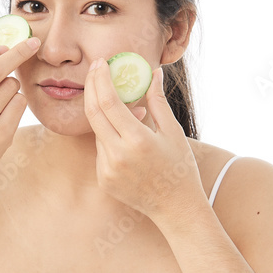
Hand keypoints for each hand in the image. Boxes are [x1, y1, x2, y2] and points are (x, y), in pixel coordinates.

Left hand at [83, 58, 205, 223]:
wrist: (176, 210)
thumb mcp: (173, 132)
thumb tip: (153, 73)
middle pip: (92, 112)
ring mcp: (107, 169)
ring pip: (97, 130)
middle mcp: (117, 156)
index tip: (101, 62)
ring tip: (125, 105)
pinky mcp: (103, 179)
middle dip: (91, 86)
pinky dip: (109, 134)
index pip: (108, 102)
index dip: (100, 79)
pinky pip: (100, 148)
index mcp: (137, 141)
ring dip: (105, 112)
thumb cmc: (180, 169)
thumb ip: (158, 101)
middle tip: (95, 69)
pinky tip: (126, 134)